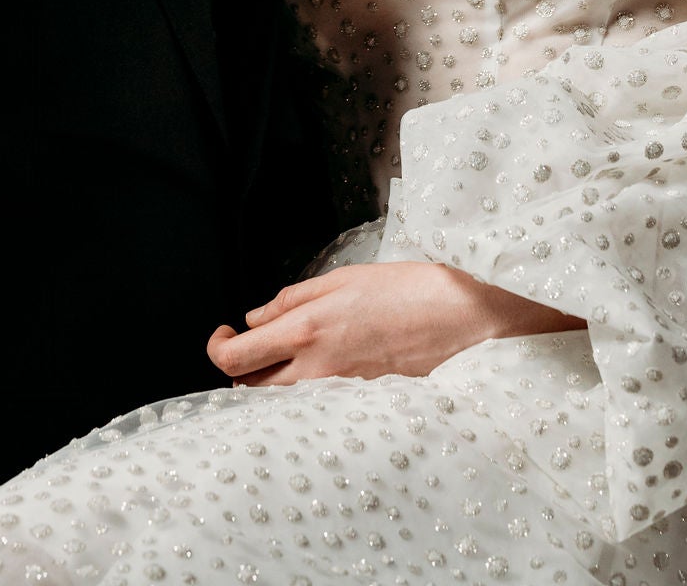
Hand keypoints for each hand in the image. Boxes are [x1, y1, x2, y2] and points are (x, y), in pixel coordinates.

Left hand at [204, 262, 581, 386]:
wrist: (469, 322)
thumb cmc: (414, 290)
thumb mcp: (347, 277)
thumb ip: (294, 297)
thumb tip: (255, 317)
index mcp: (306, 330)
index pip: (235, 358)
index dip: (217, 348)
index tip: (224, 334)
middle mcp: (316, 369)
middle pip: (248, 390)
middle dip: (239, 371)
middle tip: (250, 348)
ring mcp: (338, 394)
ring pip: (279, 405)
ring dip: (269, 386)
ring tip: (284, 360)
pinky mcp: (360, 407)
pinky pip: (314, 410)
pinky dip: (304, 397)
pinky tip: (319, 375)